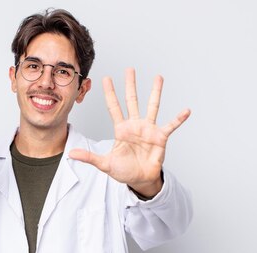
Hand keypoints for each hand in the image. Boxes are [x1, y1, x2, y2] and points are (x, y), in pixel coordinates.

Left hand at [69, 68, 190, 196]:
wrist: (140, 180)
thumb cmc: (124, 170)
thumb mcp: (105, 163)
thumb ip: (89, 157)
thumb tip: (70, 153)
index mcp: (121, 129)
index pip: (114, 107)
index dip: (109, 93)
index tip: (106, 78)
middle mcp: (135, 125)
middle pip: (132, 100)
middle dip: (130, 85)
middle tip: (130, 69)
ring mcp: (149, 129)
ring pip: (152, 106)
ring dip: (155, 92)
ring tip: (158, 77)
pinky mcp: (160, 137)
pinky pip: (171, 125)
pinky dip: (178, 119)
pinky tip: (186, 110)